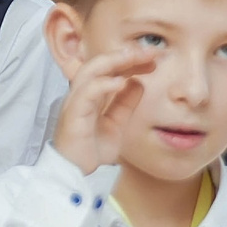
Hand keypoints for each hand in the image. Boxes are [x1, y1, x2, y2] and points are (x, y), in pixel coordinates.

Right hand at [51, 47, 154, 176]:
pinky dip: (103, 84)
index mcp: (90, 94)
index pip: (110, 68)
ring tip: (136, 58)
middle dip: (126, 54)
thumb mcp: (116, 124)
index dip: (131, 60)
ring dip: (115, 61)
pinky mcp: (73, 114)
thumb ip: (125, 104)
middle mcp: (81, 94)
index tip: (154, 59)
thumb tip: (138, 83)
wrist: (74, 174)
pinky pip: (86, 93)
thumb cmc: (89, 151)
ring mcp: (75, 102)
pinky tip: (121, 81)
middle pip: (100, 63)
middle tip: (151, 52)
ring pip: (91, 71)